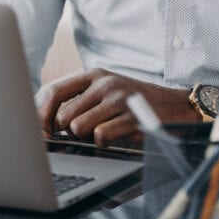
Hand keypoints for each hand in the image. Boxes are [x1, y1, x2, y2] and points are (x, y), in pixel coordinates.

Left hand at [36, 68, 196, 147]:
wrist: (175, 106)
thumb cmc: (134, 102)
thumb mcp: (106, 90)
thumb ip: (80, 99)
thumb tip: (49, 120)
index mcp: (94, 75)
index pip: (55, 92)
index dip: (44, 114)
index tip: (43, 132)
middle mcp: (104, 83)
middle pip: (65, 116)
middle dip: (70, 131)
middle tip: (84, 133)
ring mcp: (119, 98)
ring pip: (79, 127)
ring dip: (87, 137)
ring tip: (103, 131)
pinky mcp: (131, 116)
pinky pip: (101, 136)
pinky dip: (104, 142)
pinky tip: (115, 137)